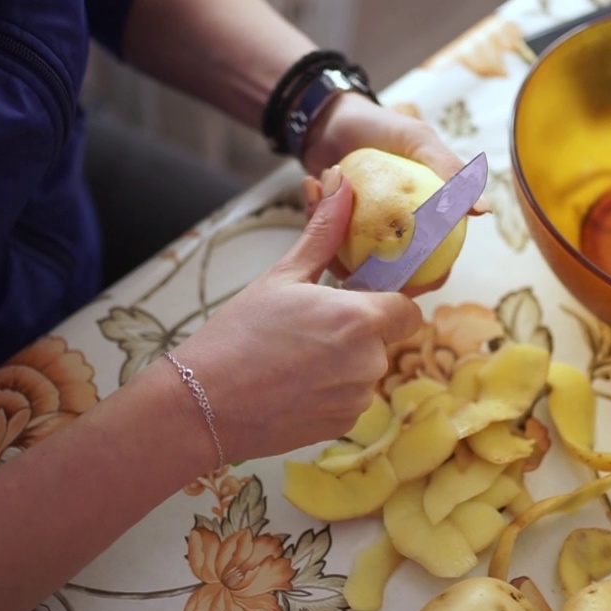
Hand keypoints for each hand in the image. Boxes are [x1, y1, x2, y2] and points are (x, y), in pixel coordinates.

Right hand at [169, 169, 422, 462]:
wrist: (202, 404)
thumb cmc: (238, 335)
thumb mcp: (283, 276)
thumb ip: (324, 232)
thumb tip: (341, 184)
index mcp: (361, 319)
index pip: (407, 310)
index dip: (387, 302)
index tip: (357, 298)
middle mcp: (369, 363)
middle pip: (384, 339)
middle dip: (357, 330)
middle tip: (310, 325)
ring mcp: (356, 399)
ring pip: (366, 370)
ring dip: (342, 361)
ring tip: (293, 355)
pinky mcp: (341, 426)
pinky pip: (349, 399)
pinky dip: (328, 389)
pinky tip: (290, 383)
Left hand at [298, 94, 489, 293]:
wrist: (333, 116)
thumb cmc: (380, 126)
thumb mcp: (417, 141)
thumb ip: (448, 172)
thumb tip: (482, 210)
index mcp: (423, 224)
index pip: (435, 266)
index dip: (427, 280)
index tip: (406, 280)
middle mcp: (393, 236)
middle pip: (389, 276)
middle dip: (368, 272)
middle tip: (351, 251)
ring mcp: (359, 237)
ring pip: (350, 261)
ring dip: (331, 233)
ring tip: (325, 189)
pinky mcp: (328, 230)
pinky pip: (320, 237)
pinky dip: (313, 212)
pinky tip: (311, 183)